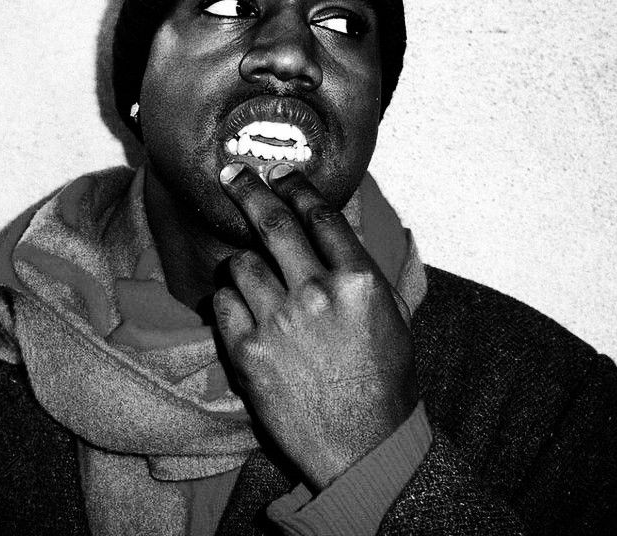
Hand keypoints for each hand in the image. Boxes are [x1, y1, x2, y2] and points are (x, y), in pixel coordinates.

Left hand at [214, 163, 417, 489]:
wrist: (363, 444)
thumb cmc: (385, 378)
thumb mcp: (395, 313)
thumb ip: (367, 265)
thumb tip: (341, 225)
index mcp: (358, 280)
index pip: (320, 215)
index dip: (296, 185)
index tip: (280, 171)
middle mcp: (317, 294)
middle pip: (273, 223)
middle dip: (248, 188)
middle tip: (232, 172)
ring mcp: (279, 322)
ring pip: (240, 263)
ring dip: (242, 263)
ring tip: (250, 275)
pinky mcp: (248, 351)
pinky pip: (222, 301)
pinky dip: (227, 298)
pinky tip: (241, 307)